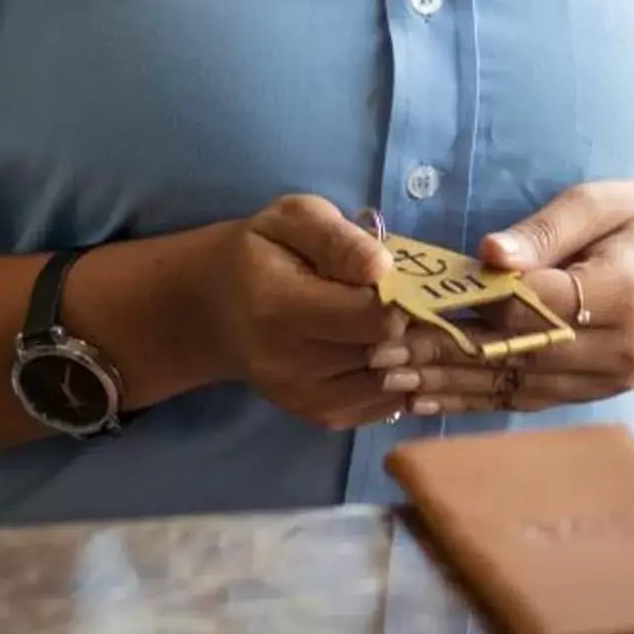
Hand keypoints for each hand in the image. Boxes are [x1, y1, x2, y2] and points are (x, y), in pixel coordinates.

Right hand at [202, 197, 419, 431]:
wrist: (216, 307)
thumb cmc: (261, 252)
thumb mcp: (294, 220)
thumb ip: (338, 239)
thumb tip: (383, 269)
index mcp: (278, 305)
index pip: (369, 317)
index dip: (402, 298)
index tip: (405, 281)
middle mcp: (284, 361)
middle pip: (382, 354)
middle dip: (412, 329)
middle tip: (417, 304)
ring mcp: (298, 395)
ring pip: (386, 385)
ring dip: (410, 358)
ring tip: (409, 327)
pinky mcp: (312, 414)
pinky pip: (376, 409)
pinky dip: (398, 384)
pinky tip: (393, 355)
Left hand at [399, 183, 633, 417]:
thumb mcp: (606, 201)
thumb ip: (546, 230)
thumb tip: (488, 256)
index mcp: (626, 291)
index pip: (535, 303)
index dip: (470, 304)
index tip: (409, 302)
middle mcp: (620, 348)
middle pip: (518, 353)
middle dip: (443, 354)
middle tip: (378, 350)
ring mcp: (612, 380)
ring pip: (517, 386)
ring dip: (448, 386)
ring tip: (386, 380)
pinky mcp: (599, 394)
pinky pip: (529, 400)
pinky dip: (475, 400)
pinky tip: (427, 400)